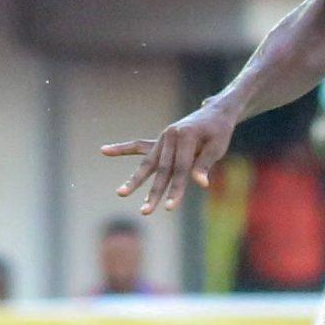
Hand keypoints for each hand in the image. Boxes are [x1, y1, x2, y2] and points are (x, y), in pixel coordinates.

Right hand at [102, 102, 238, 214]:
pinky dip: (122, 149)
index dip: (176, 189)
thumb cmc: (219, 132)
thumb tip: (200, 184)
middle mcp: (170, 136)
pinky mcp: (159, 141)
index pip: (180, 169)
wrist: (215, 113)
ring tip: (120, 193)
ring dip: (135, 180)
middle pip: (161, 169)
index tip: (170, 208)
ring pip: (147, 162)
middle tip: (145, 212)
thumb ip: (206, 164)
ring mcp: (163, 138)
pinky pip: (138, 146)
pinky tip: (104, 151)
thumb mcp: (218, 147)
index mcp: (186, 136)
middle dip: (153, 192)